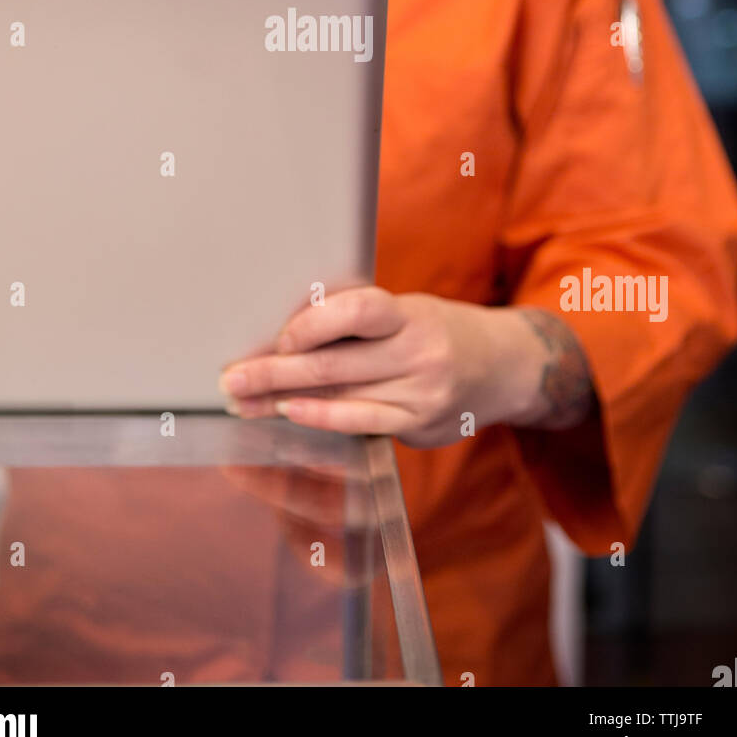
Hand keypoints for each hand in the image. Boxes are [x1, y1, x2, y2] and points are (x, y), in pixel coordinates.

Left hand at [218, 286, 558, 447]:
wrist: (505, 367)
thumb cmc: (439, 331)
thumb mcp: (409, 311)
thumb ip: (360, 319)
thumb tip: (287, 330)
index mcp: (412, 315)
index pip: (360, 311)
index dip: (315, 323)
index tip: (277, 337)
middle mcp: (419, 353)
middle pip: (336, 362)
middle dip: (275, 371)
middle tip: (230, 377)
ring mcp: (421, 394)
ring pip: (342, 395)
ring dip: (284, 399)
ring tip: (244, 401)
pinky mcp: (419, 425)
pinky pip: (362, 422)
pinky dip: (321, 419)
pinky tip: (289, 415)